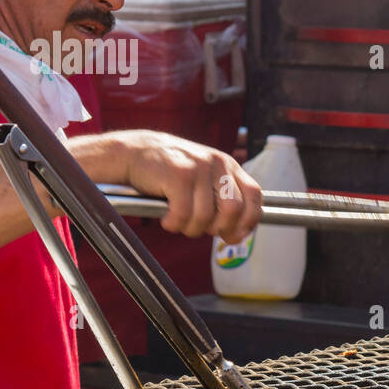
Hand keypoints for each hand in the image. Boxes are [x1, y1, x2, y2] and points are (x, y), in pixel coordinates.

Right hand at [119, 131, 261, 242]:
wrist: (133, 152)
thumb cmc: (169, 172)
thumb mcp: (203, 179)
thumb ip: (222, 202)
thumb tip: (237, 236)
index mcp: (229, 165)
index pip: (254, 196)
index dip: (248, 220)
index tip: (233, 234)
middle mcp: (218, 164)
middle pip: (233, 209)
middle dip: (218, 228)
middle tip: (200, 228)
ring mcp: (198, 168)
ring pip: (205, 216)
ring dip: (190, 228)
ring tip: (178, 222)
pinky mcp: (178, 175)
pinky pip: (183, 214)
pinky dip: (174, 224)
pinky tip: (166, 218)